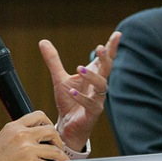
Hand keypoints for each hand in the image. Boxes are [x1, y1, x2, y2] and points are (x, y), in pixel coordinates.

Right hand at [0, 111, 66, 160]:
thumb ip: (15, 140)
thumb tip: (30, 145)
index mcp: (12, 127)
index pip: (38, 116)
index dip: (47, 124)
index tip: (50, 133)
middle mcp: (21, 135)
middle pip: (50, 130)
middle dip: (58, 140)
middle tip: (58, 148)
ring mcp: (26, 149)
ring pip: (55, 150)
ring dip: (62, 157)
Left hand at [38, 31, 120, 150]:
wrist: (66, 126)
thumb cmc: (68, 102)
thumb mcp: (59, 78)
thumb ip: (53, 60)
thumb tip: (43, 41)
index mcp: (93, 76)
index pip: (105, 60)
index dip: (112, 48)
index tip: (118, 34)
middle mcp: (98, 87)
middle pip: (107, 70)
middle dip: (105, 59)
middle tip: (101, 48)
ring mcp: (97, 100)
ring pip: (102, 86)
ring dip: (92, 76)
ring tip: (79, 68)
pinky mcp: (92, 113)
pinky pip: (91, 104)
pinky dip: (81, 97)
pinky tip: (71, 91)